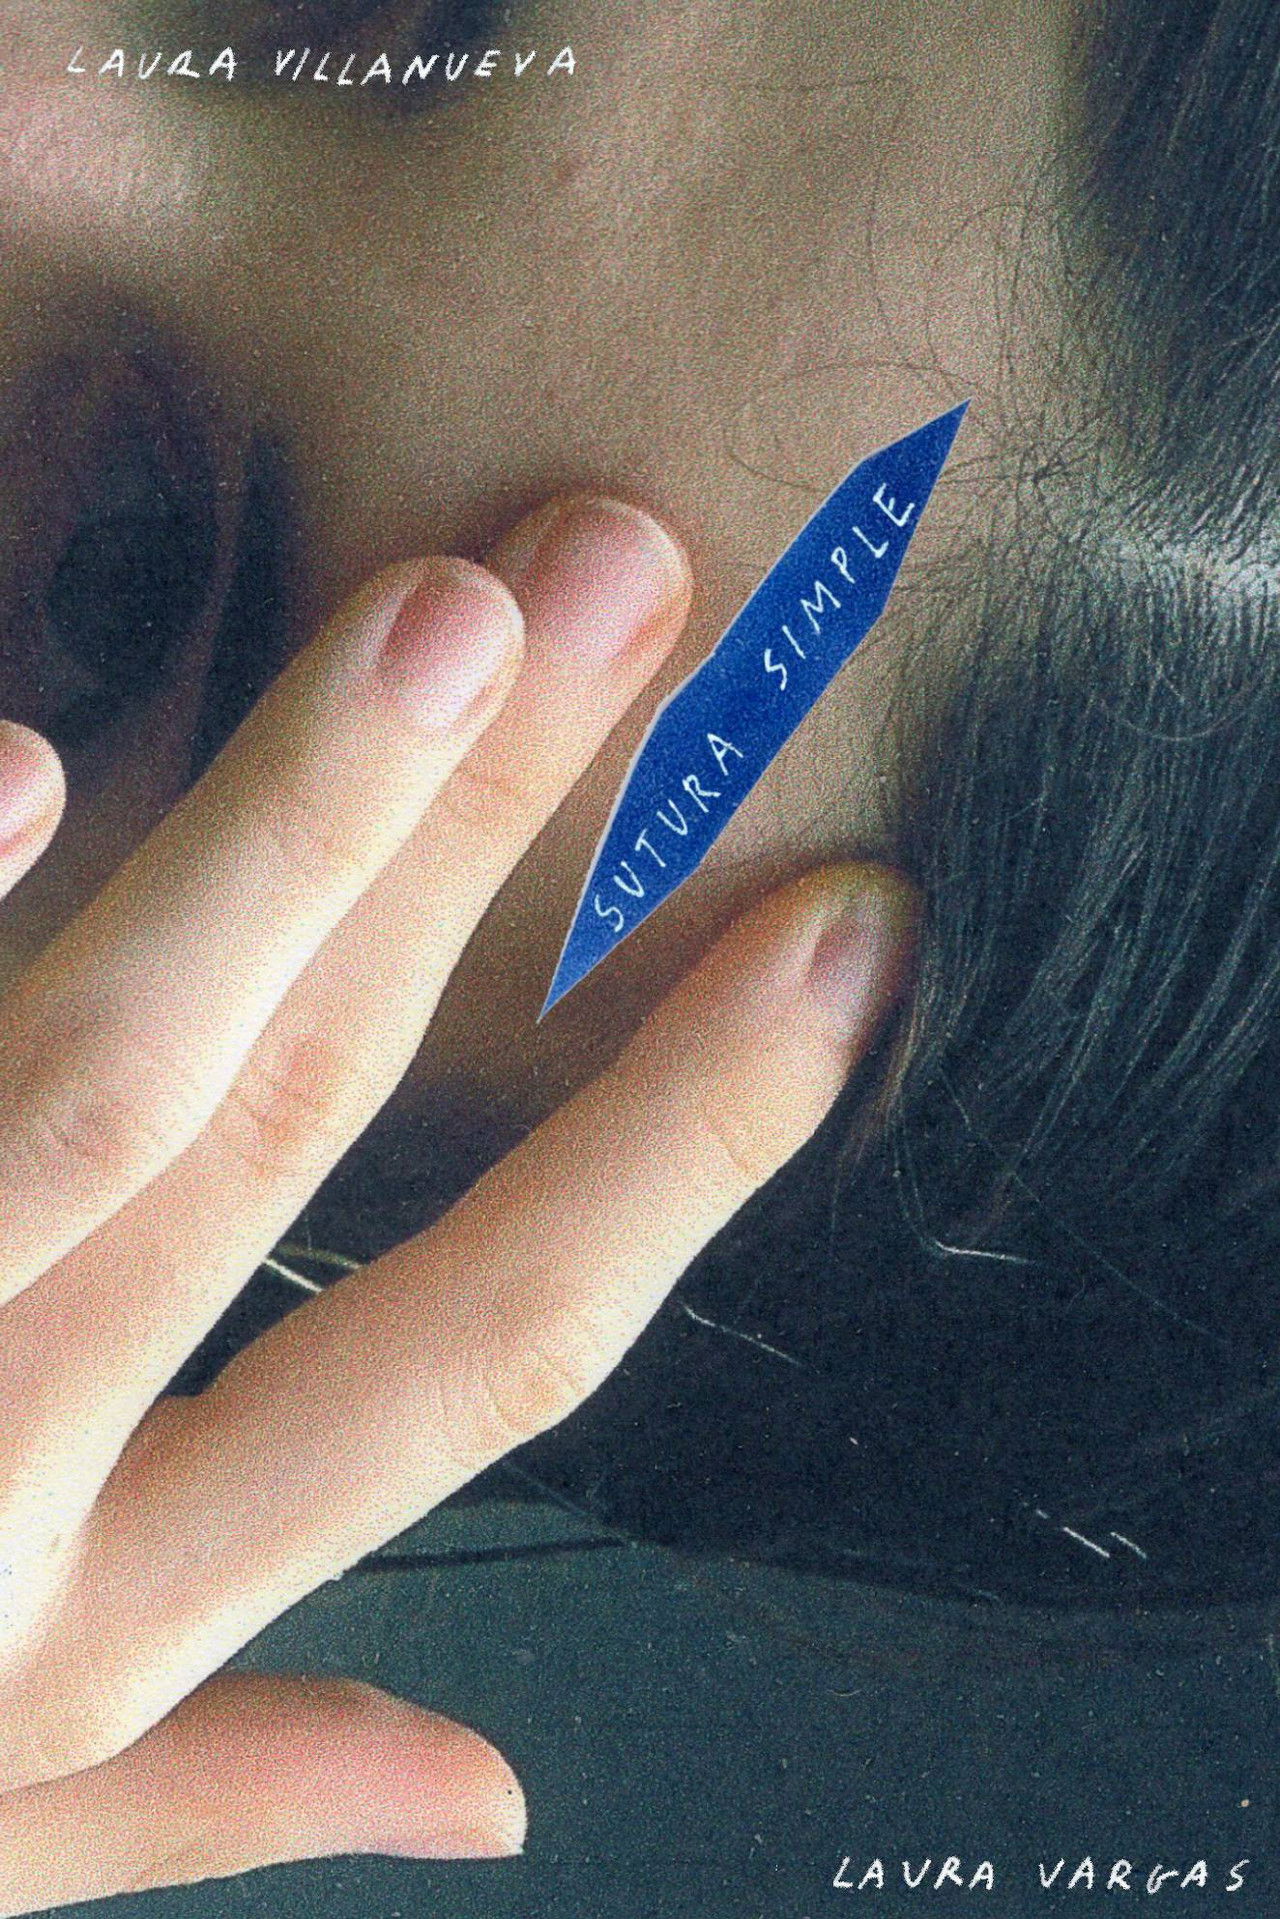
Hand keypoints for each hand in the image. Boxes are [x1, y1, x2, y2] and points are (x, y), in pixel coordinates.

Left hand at [0, 492, 914, 1911]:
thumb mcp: (2, 1847)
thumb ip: (239, 1787)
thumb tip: (501, 1789)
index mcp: (110, 1623)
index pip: (491, 1356)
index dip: (694, 1147)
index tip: (845, 944)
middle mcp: (3, 1485)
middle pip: (309, 1126)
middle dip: (498, 858)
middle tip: (638, 595)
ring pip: (103, 1076)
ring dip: (295, 832)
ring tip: (460, 605)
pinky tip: (12, 744)